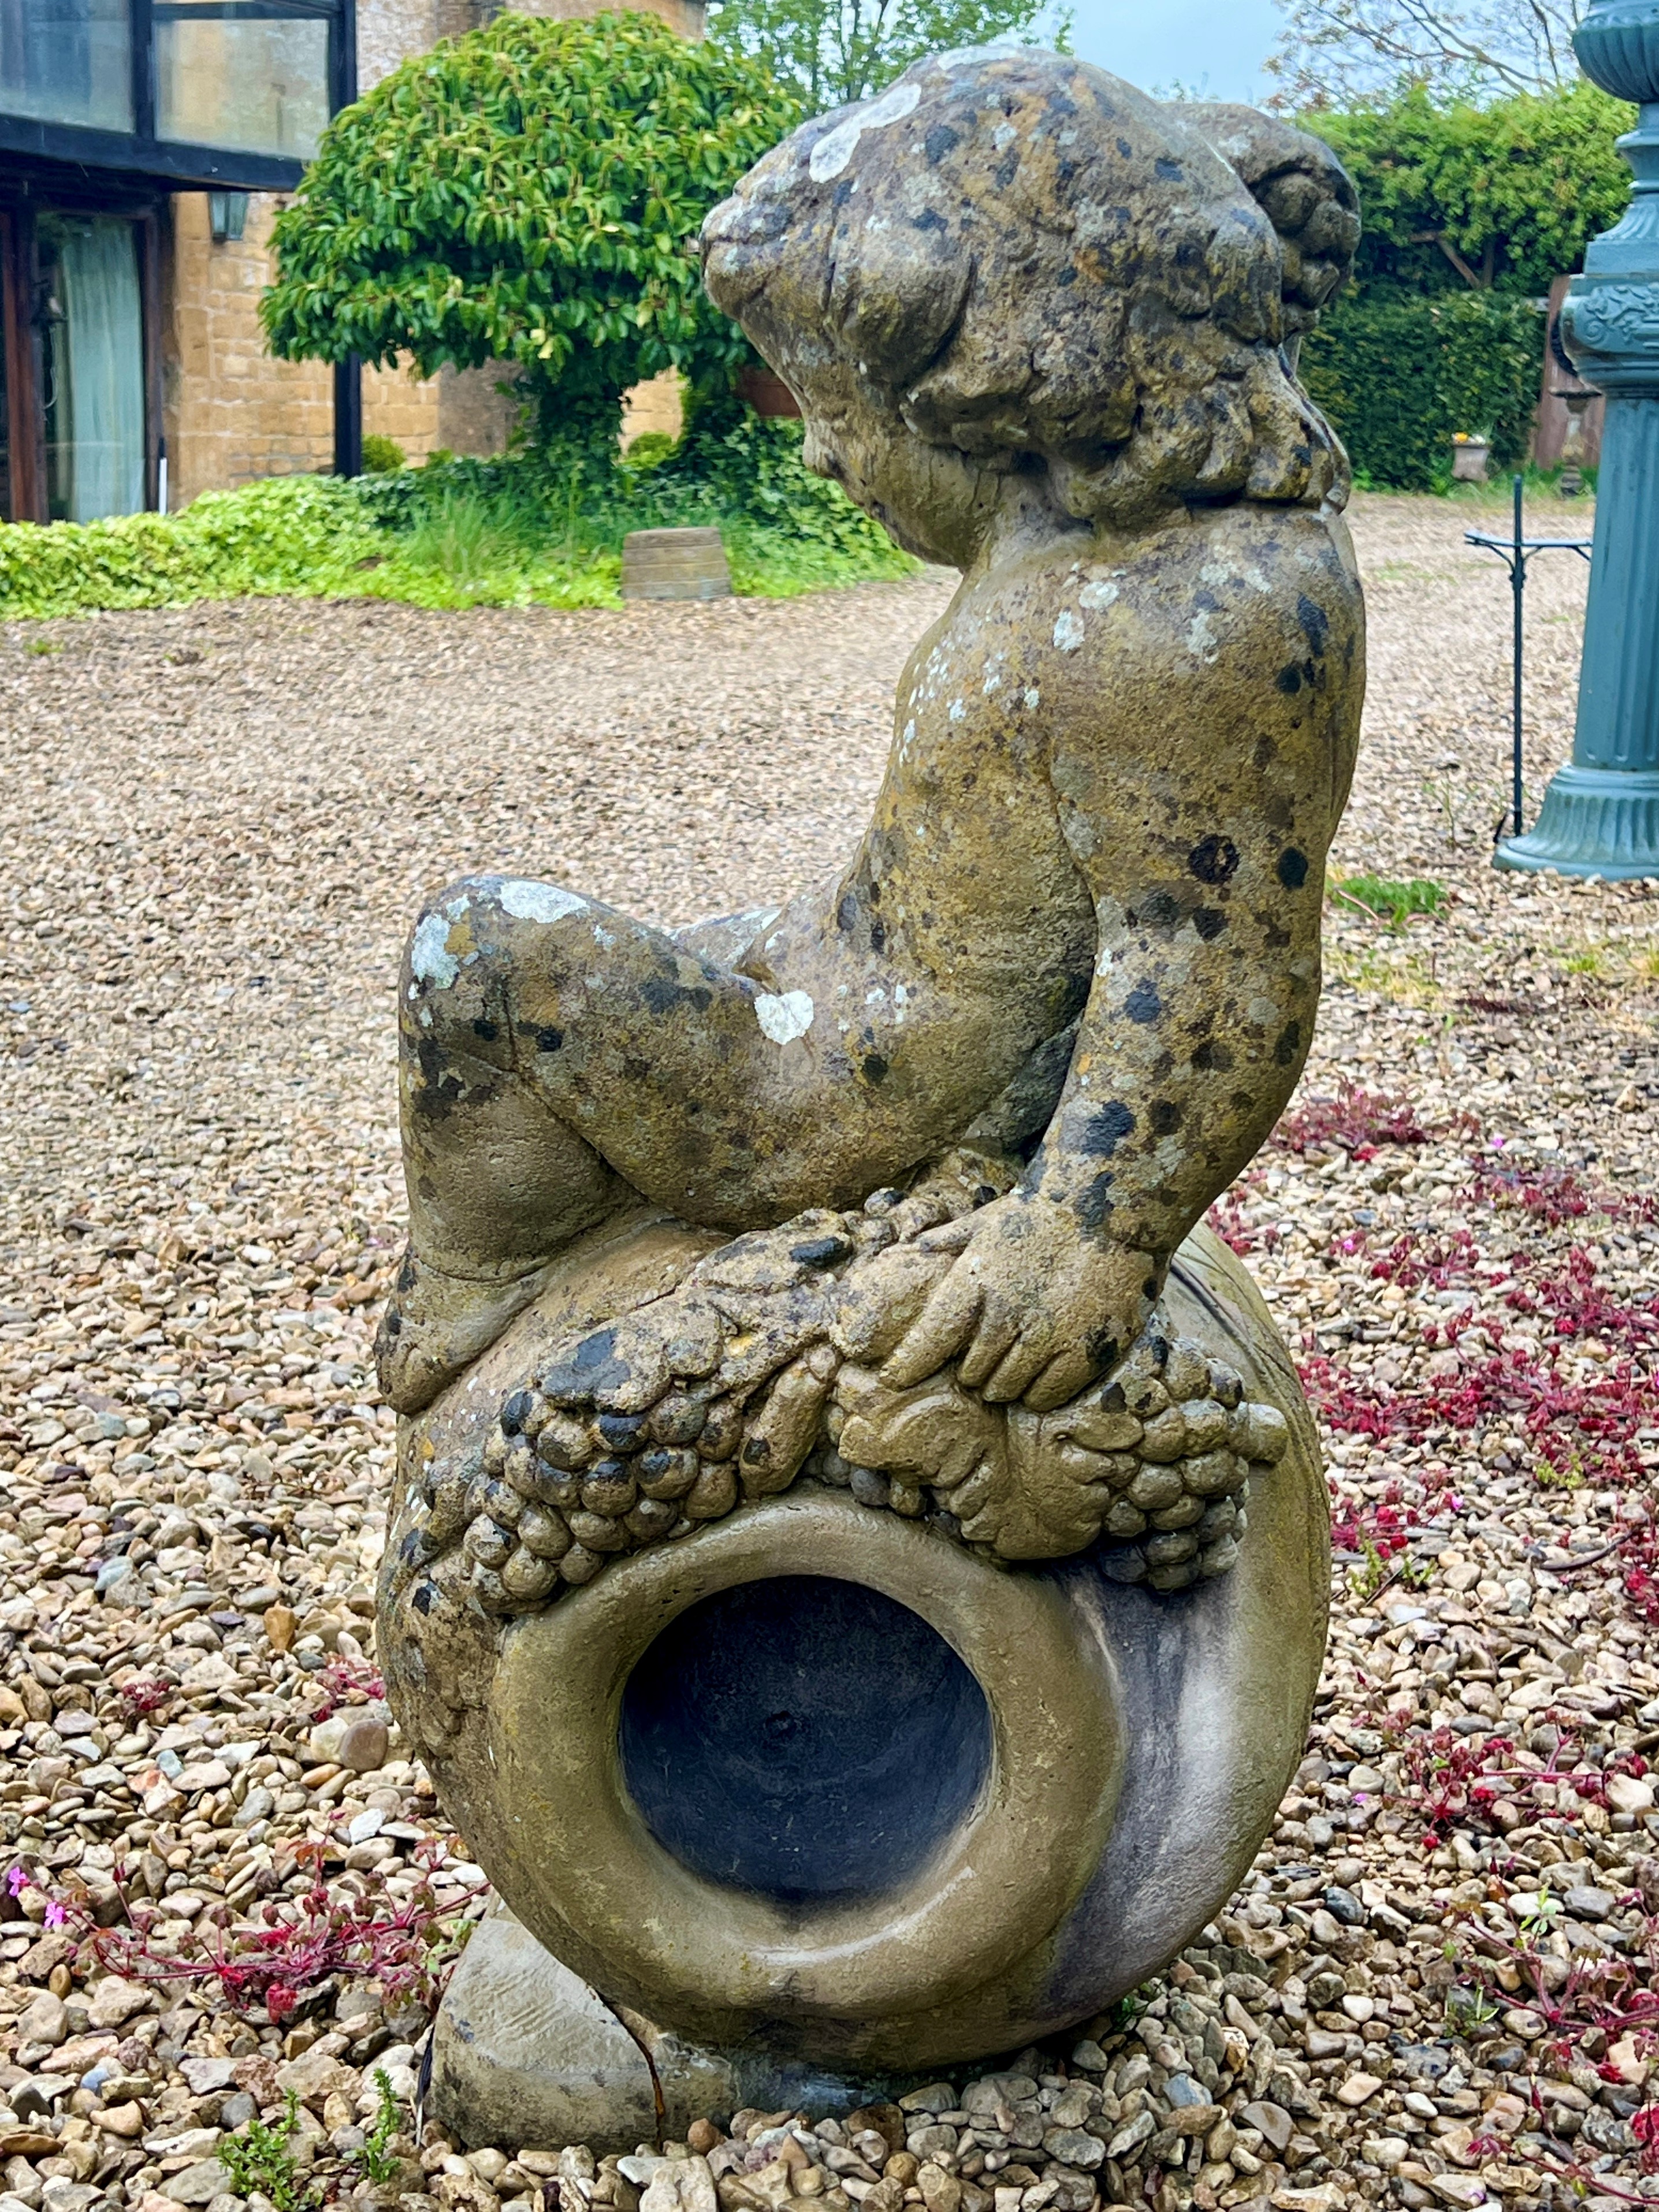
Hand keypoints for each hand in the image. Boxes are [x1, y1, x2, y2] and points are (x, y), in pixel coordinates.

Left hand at [881, 1192, 1158, 1411]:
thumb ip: (949, 1239)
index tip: (895, 1377)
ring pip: (1003, 1389)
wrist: (1111, 1208)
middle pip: (968, 1373)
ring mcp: (1045, 1338)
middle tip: (985, 1353)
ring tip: (1014, 1360)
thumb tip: (915, 1245)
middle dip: (970, 1368)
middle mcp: (1005, 1316)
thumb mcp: (988, 1220)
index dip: (908, 1365)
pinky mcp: (1083, 1354)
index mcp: (974, 1283)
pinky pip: (1043, 1396)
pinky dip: (1035, 1392)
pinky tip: (1040, 1372)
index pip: (929, 1341)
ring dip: (1002, 1381)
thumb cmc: (1044, 1213)